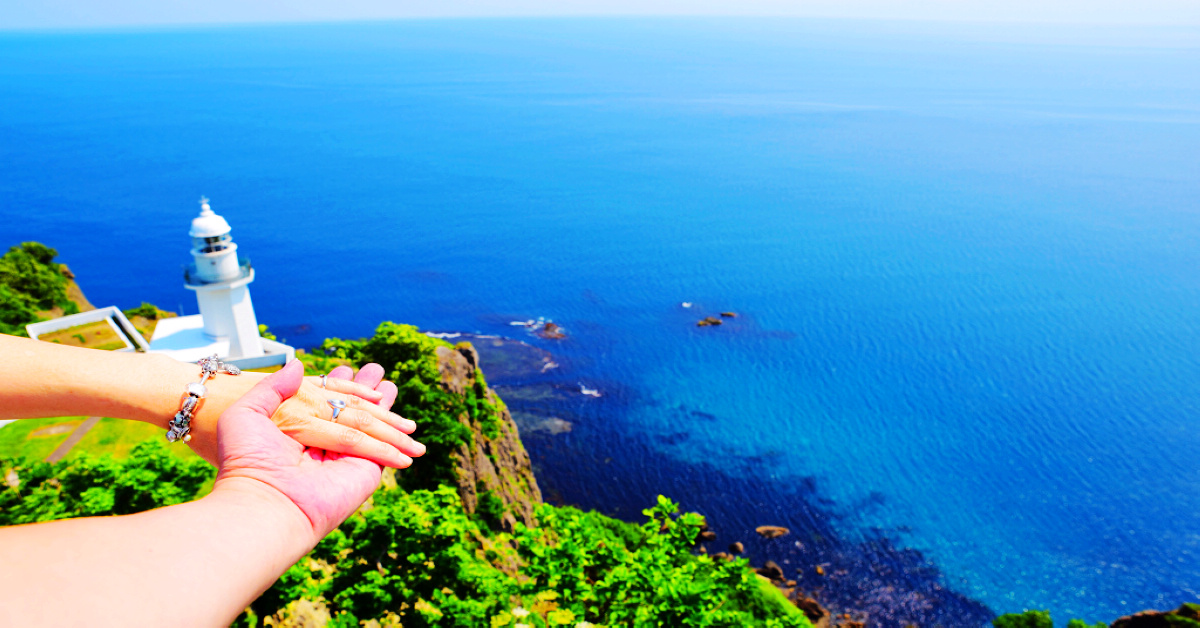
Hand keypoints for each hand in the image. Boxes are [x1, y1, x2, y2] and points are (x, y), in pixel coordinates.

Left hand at [192, 363, 423, 468]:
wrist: (265, 500)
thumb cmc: (247, 463)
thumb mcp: (245, 416)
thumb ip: (271, 388)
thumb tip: (297, 365)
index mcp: (295, 427)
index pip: (322, 400)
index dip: (336, 384)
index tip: (346, 370)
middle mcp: (320, 440)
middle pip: (349, 408)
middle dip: (364, 390)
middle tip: (377, 369)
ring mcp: (343, 456)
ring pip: (370, 424)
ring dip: (384, 408)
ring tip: (392, 386)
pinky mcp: (364, 470)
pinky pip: (383, 448)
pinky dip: (396, 436)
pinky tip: (408, 426)